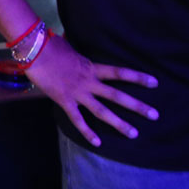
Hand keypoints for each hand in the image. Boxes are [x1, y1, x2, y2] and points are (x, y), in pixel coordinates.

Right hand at [25, 34, 158, 147]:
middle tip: (155, 115)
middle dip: (137, 106)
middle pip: (117, 95)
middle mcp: (88, 81)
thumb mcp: (71, 49)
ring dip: (119, 123)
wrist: (33, 49)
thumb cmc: (50, 45)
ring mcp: (77, 92)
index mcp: (91, 67)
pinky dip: (88, 132)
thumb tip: (81, 58)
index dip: (137, 77)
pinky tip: (98, 143)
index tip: (155, 83)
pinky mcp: (64, 100)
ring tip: (134, 133)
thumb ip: (80, 58)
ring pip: (102, 110)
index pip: (119, 73)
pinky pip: (78, 119)